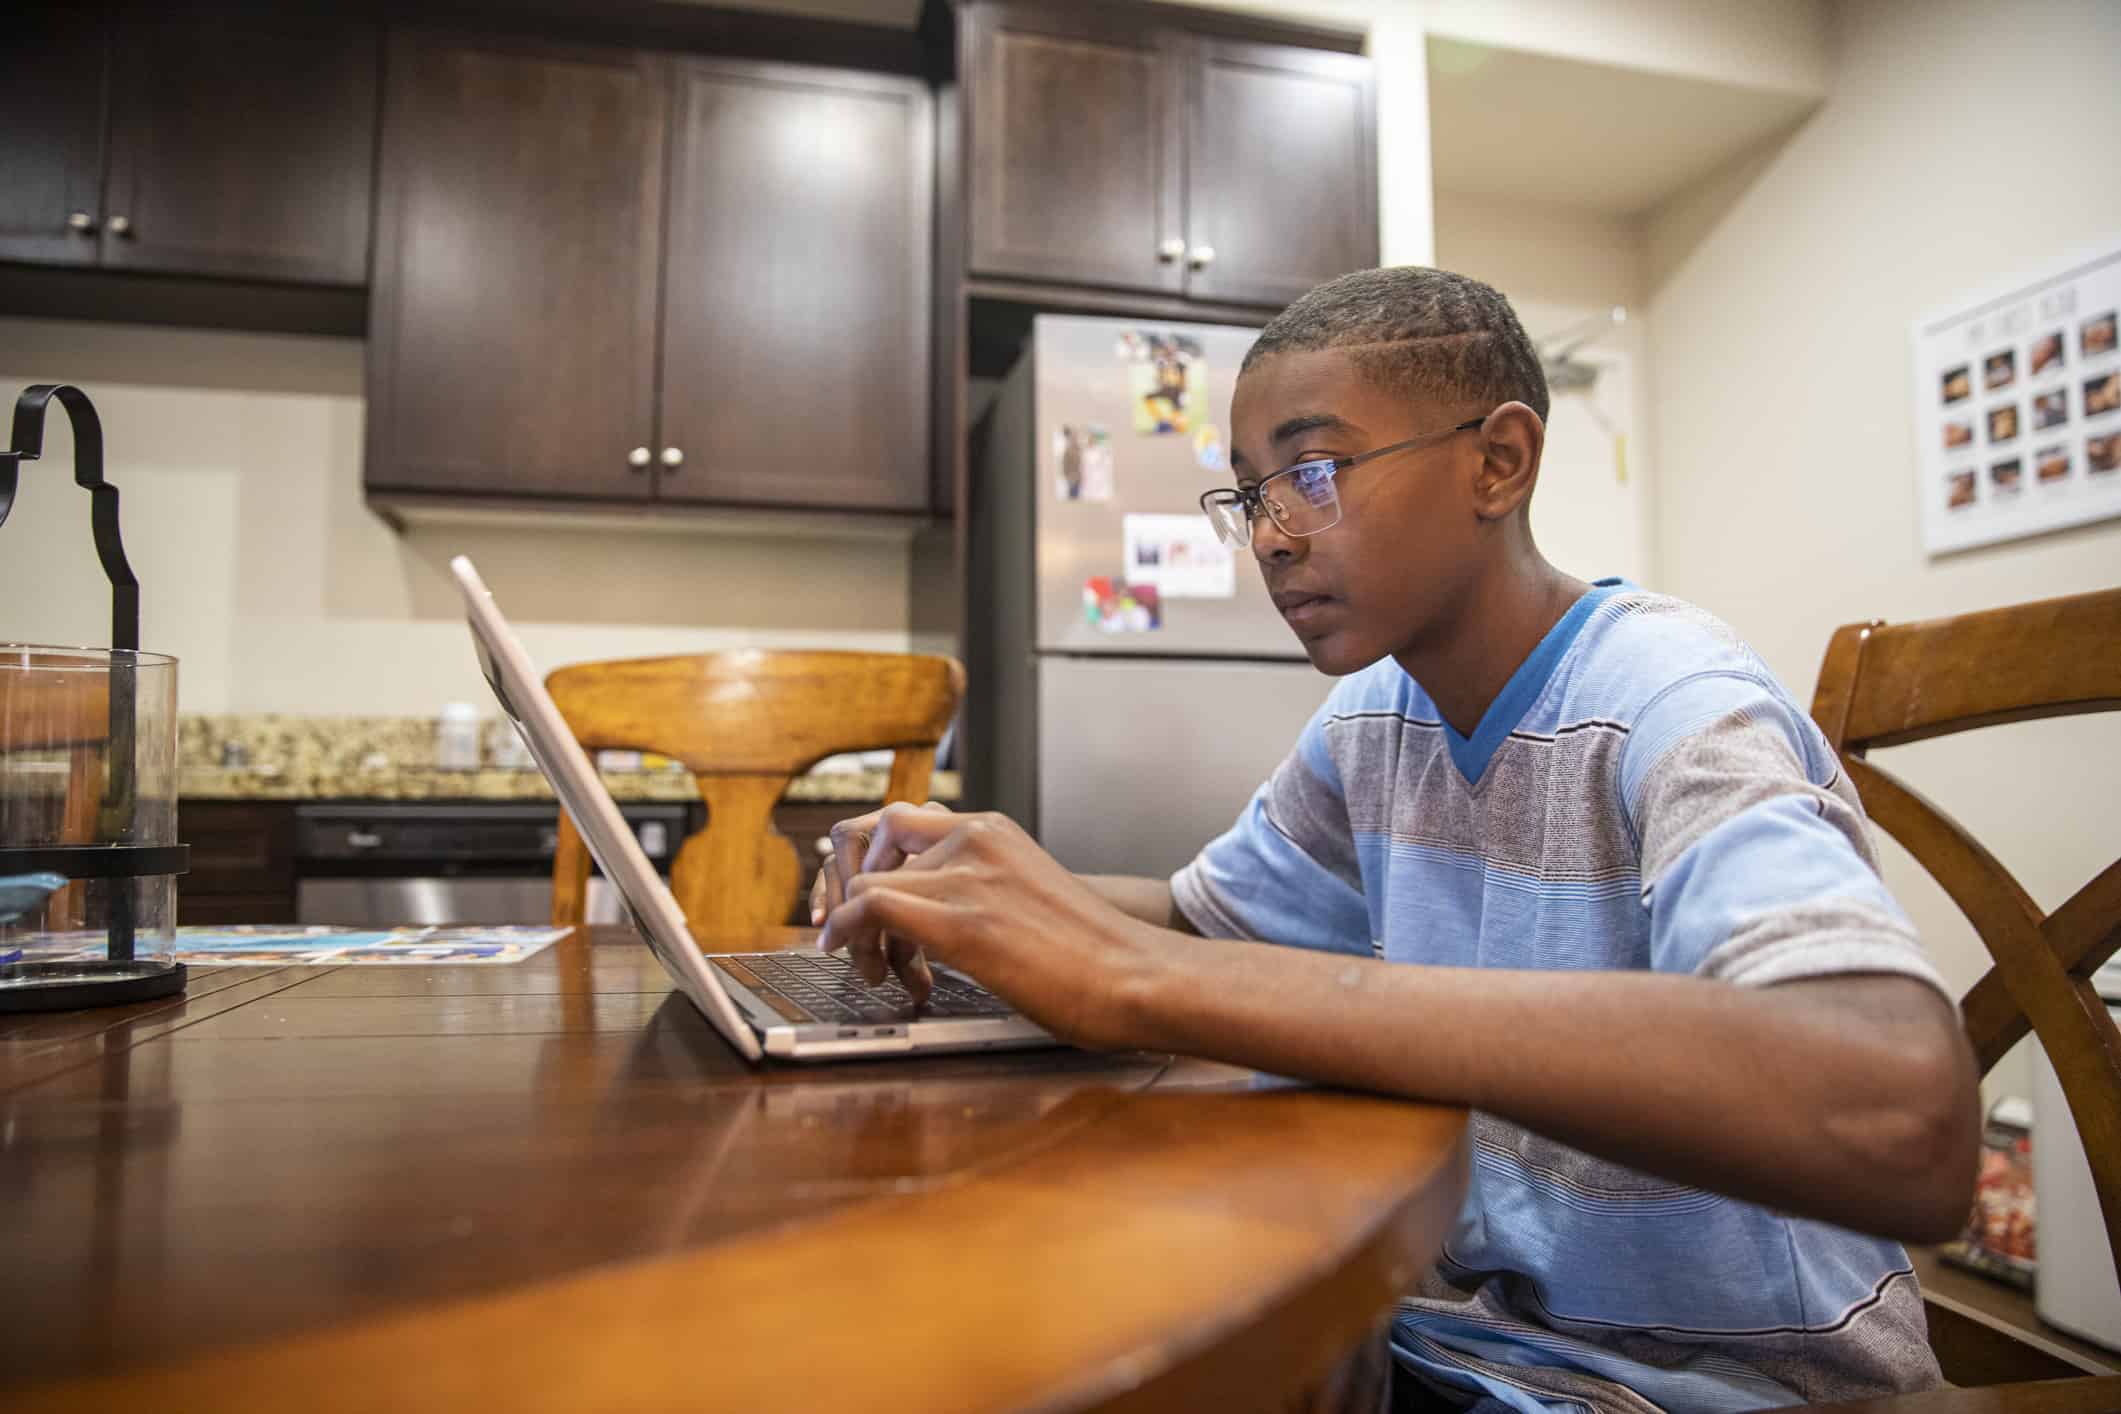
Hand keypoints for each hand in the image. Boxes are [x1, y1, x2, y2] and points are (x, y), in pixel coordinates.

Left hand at [818, 808, 1157, 1049]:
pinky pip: (870, 906)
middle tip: (854, 933)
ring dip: (853, 926)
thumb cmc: (1093, 955)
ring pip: (864, 879)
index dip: (865, 859)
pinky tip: (849, 956)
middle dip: (847, 885)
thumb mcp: (1028, 897)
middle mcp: (976, 839)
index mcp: (993, 832)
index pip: (897, 821)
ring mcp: (967, 877)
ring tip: (875, 968)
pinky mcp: (962, 921)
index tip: (855, 895)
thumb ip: (983, 890)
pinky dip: (845, 931)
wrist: (1136, 976)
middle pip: (870, 839)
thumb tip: (936, 919)